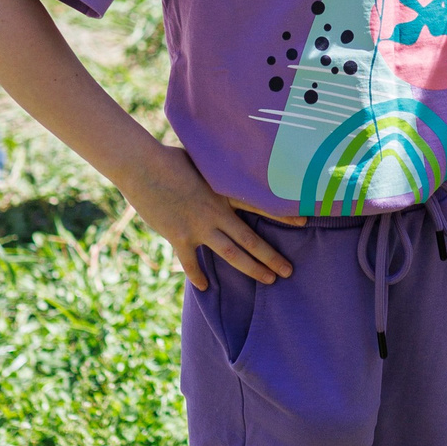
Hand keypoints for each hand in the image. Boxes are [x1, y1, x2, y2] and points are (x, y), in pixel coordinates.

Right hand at [121, 142, 298, 288]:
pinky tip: (205, 288)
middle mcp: (216, 213)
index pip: (261, 206)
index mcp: (224, 192)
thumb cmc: (170, 157)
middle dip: (271, 257)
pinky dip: (197, 275)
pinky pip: (191, 262)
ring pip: (231, 254)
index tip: (305, 221)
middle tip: (288, 271)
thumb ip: (218, 171)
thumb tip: (228, 165)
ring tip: (268, 280)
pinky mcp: (178, 236)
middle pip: (251, 240)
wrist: (141, 165)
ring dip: (251, 269)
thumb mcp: (202, 161)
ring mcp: (198, 227)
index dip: (284, 215)